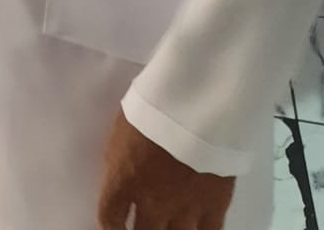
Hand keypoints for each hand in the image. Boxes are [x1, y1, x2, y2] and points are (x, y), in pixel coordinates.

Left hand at [97, 112, 234, 229]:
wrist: (197, 106)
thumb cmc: (152, 107)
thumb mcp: (122, 129)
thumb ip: (121, 158)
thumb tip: (122, 173)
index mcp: (122, 179)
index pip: (108, 217)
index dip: (109, 227)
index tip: (114, 227)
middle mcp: (151, 202)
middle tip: (142, 225)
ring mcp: (185, 208)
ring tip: (167, 225)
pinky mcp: (214, 207)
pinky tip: (195, 229)